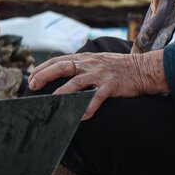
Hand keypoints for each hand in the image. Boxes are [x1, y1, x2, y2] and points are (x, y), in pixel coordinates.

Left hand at [27, 50, 167, 119]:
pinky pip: (97, 97)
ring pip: (76, 82)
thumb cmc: (118, 68)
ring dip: (62, 93)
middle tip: (33, 85)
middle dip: (45, 75)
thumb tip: (62, 73)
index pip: (58, 60)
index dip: (42, 68)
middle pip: (62, 67)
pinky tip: (82, 116)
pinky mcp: (111, 85)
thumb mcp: (97, 61)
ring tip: (52, 103)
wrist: (143, 69)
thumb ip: (81, 66)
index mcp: (84, 58)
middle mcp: (89, 64)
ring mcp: (100, 74)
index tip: (31, 77)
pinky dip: (88, 106)